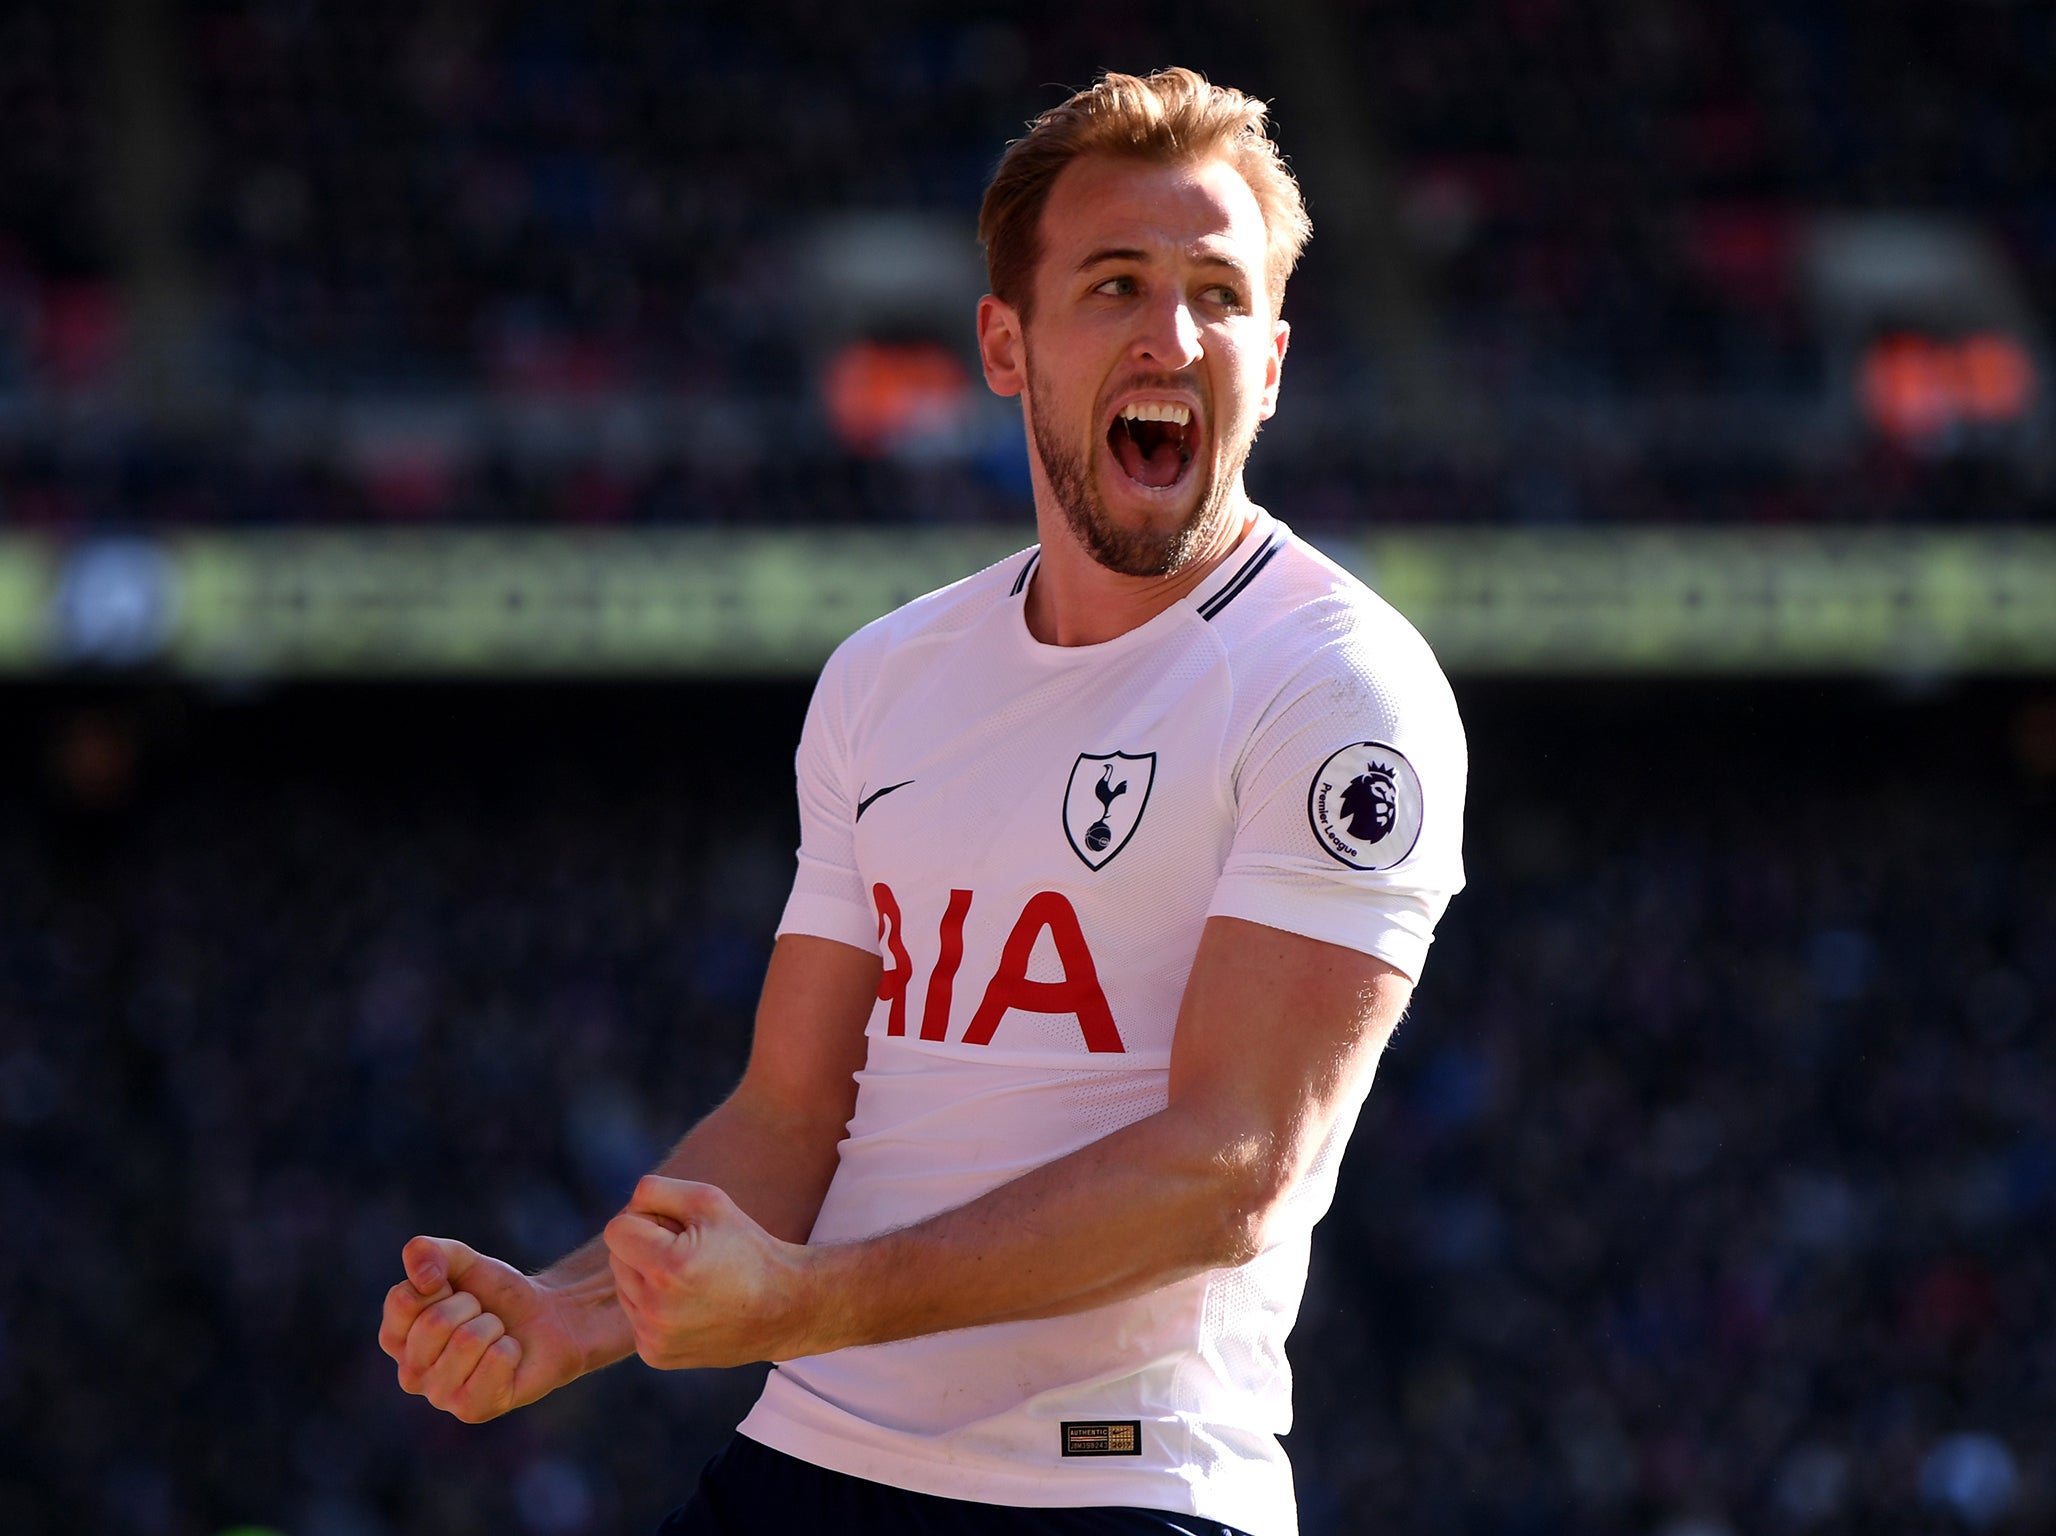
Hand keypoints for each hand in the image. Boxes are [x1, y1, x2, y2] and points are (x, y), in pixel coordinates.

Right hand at [378, 1235, 594, 1421]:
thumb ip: (427, 1252)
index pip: (403, 1300)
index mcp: (396, 1338)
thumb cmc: (495, 1295)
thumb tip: (423, 1278)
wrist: (546, 1318)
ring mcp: (440, 1396)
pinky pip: (495, 1360)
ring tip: (496, 1336)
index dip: (441, 1284)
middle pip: (435, 1322)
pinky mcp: (473, 1410)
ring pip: (468, 1340)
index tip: (455, 1292)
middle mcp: (410, 1373)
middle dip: (471, 1306)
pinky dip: (511, 1348)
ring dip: (493, 1327)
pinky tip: (509, 1357)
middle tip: (482, 1316)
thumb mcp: (461, 1260)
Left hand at [604, 1176, 812, 1369]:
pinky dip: (654, 1305)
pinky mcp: (656, 1356)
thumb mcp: (709, 1200)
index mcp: (668, 1267)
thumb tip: (623, 1207)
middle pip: (617, 1259)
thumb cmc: (746, 1247)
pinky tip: (690, 1304)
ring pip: (624, 1288)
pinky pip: (635, 1316)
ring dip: (648, 1277)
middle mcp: (655, 1309)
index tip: (678, 1228)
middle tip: (689, 1251)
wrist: (784, 1307)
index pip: (617, 1230)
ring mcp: (654, 1338)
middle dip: (645, 1248)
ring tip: (691, 1278)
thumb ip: (656, 1190)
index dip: (646, 1220)